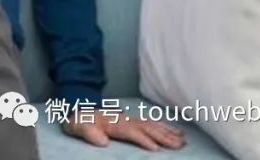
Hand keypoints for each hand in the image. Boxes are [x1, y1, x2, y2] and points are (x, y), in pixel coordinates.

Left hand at [63, 117, 185, 150]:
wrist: (78, 109)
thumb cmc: (79, 122)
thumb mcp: (77, 126)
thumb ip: (88, 133)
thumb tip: (102, 141)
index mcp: (112, 123)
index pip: (130, 131)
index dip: (142, 139)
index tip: (155, 149)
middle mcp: (124, 120)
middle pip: (146, 128)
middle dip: (163, 136)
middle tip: (179, 145)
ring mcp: (130, 119)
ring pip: (152, 125)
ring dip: (167, 132)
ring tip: (182, 140)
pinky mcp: (133, 120)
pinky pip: (152, 123)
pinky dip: (165, 127)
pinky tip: (176, 132)